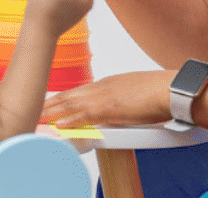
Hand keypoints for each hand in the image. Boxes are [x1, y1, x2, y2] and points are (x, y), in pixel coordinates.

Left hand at [41, 70, 176, 127]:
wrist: (171, 89)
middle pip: (70, 95)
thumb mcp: (134, 90)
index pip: (78, 90)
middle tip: (35, 110)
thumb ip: (121, 97)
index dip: (62, 97)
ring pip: (72, 104)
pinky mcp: (111, 109)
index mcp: (108, 82)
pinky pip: (85, 115)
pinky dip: (70, 120)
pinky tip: (60, 125)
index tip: (50, 102)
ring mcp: (105, 97)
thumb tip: (116, 107)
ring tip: (39, 118)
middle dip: (51, 104)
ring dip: (54, 112)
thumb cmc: (159, 91)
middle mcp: (103, 87)